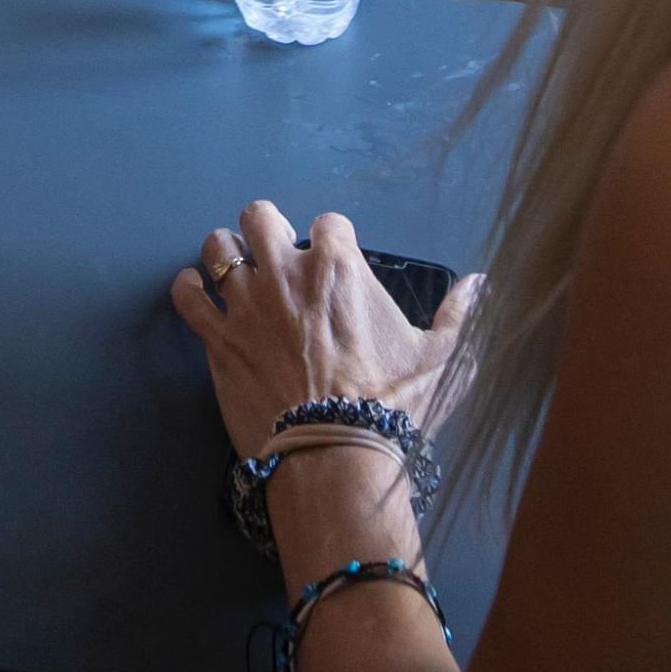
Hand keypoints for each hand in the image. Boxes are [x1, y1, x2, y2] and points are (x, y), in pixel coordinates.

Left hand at [169, 201, 479, 453]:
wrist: (335, 455)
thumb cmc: (391, 407)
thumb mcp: (441, 362)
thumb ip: (461, 317)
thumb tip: (482, 283)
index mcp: (339, 267)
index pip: (328, 223)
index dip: (330, 241)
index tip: (333, 262)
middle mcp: (286, 272)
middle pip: (259, 216)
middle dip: (265, 229)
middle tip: (273, 256)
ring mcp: (245, 303)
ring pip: (217, 247)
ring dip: (224, 254)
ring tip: (231, 271)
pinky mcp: (217, 338)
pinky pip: (187, 296)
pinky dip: (188, 290)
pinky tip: (195, 295)